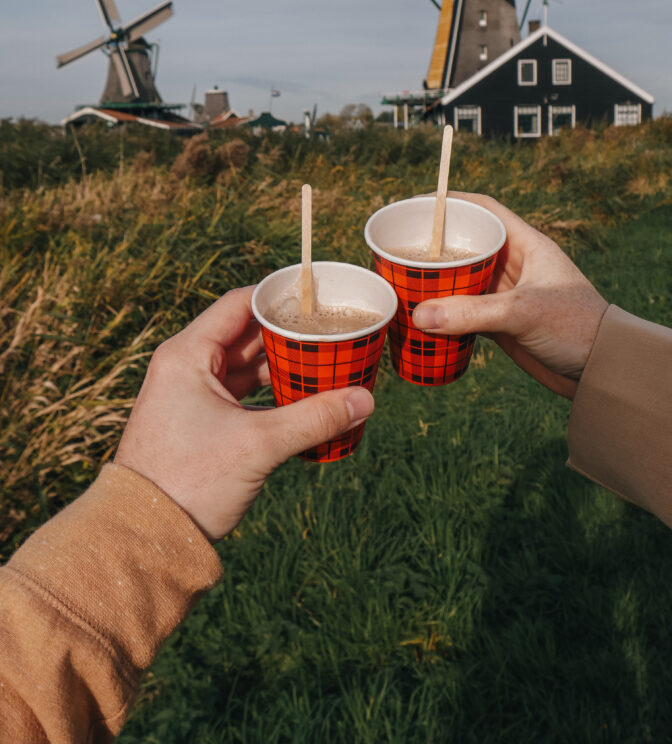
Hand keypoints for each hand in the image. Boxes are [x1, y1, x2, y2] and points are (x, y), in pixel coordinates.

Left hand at [115, 287, 373, 540]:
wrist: (143, 537)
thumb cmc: (190, 481)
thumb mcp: (259, 445)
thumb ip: (314, 418)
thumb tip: (365, 401)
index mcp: (188, 354)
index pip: (239, 304)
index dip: (279, 298)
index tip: (318, 297)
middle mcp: (185, 366)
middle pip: (245, 335)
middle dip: (289, 336)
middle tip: (331, 332)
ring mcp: (190, 395)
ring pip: (244, 368)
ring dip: (281, 368)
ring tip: (324, 364)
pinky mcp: (198, 422)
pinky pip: (240, 395)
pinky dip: (269, 395)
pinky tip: (302, 401)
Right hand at [412, 193, 608, 398]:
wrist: (603, 371)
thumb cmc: (577, 327)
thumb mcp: (523, 313)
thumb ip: (472, 314)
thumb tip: (419, 316)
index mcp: (527, 245)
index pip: (485, 209)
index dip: (453, 201)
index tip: (419, 203)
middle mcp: (515, 264)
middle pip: (468, 244)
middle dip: (436, 244)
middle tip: (400, 248)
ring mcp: (507, 295)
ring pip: (463, 279)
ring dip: (437, 281)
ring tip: (402, 280)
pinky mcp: (503, 323)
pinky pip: (465, 311)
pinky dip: (444, 313)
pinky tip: (421, 316)